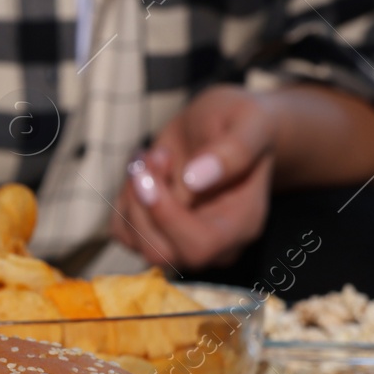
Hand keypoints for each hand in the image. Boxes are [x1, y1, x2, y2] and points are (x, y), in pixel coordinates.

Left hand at [112, 85, 274, 269]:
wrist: (228, 126)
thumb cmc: (245, 123)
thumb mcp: (250, 121)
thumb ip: (232, 151)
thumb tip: (195, 179)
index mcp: (242, 223)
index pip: (199, 245)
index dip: (167, 216)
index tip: (151, 171)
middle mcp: (214, 243)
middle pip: (161, 252)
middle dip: (142, 204)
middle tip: (151, 155)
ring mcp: (183, 239)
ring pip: (137, 241)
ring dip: (131, 194)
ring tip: (150, 154)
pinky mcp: (156, 229)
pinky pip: (123, 229)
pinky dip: (123, 197)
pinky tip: (143, 168)